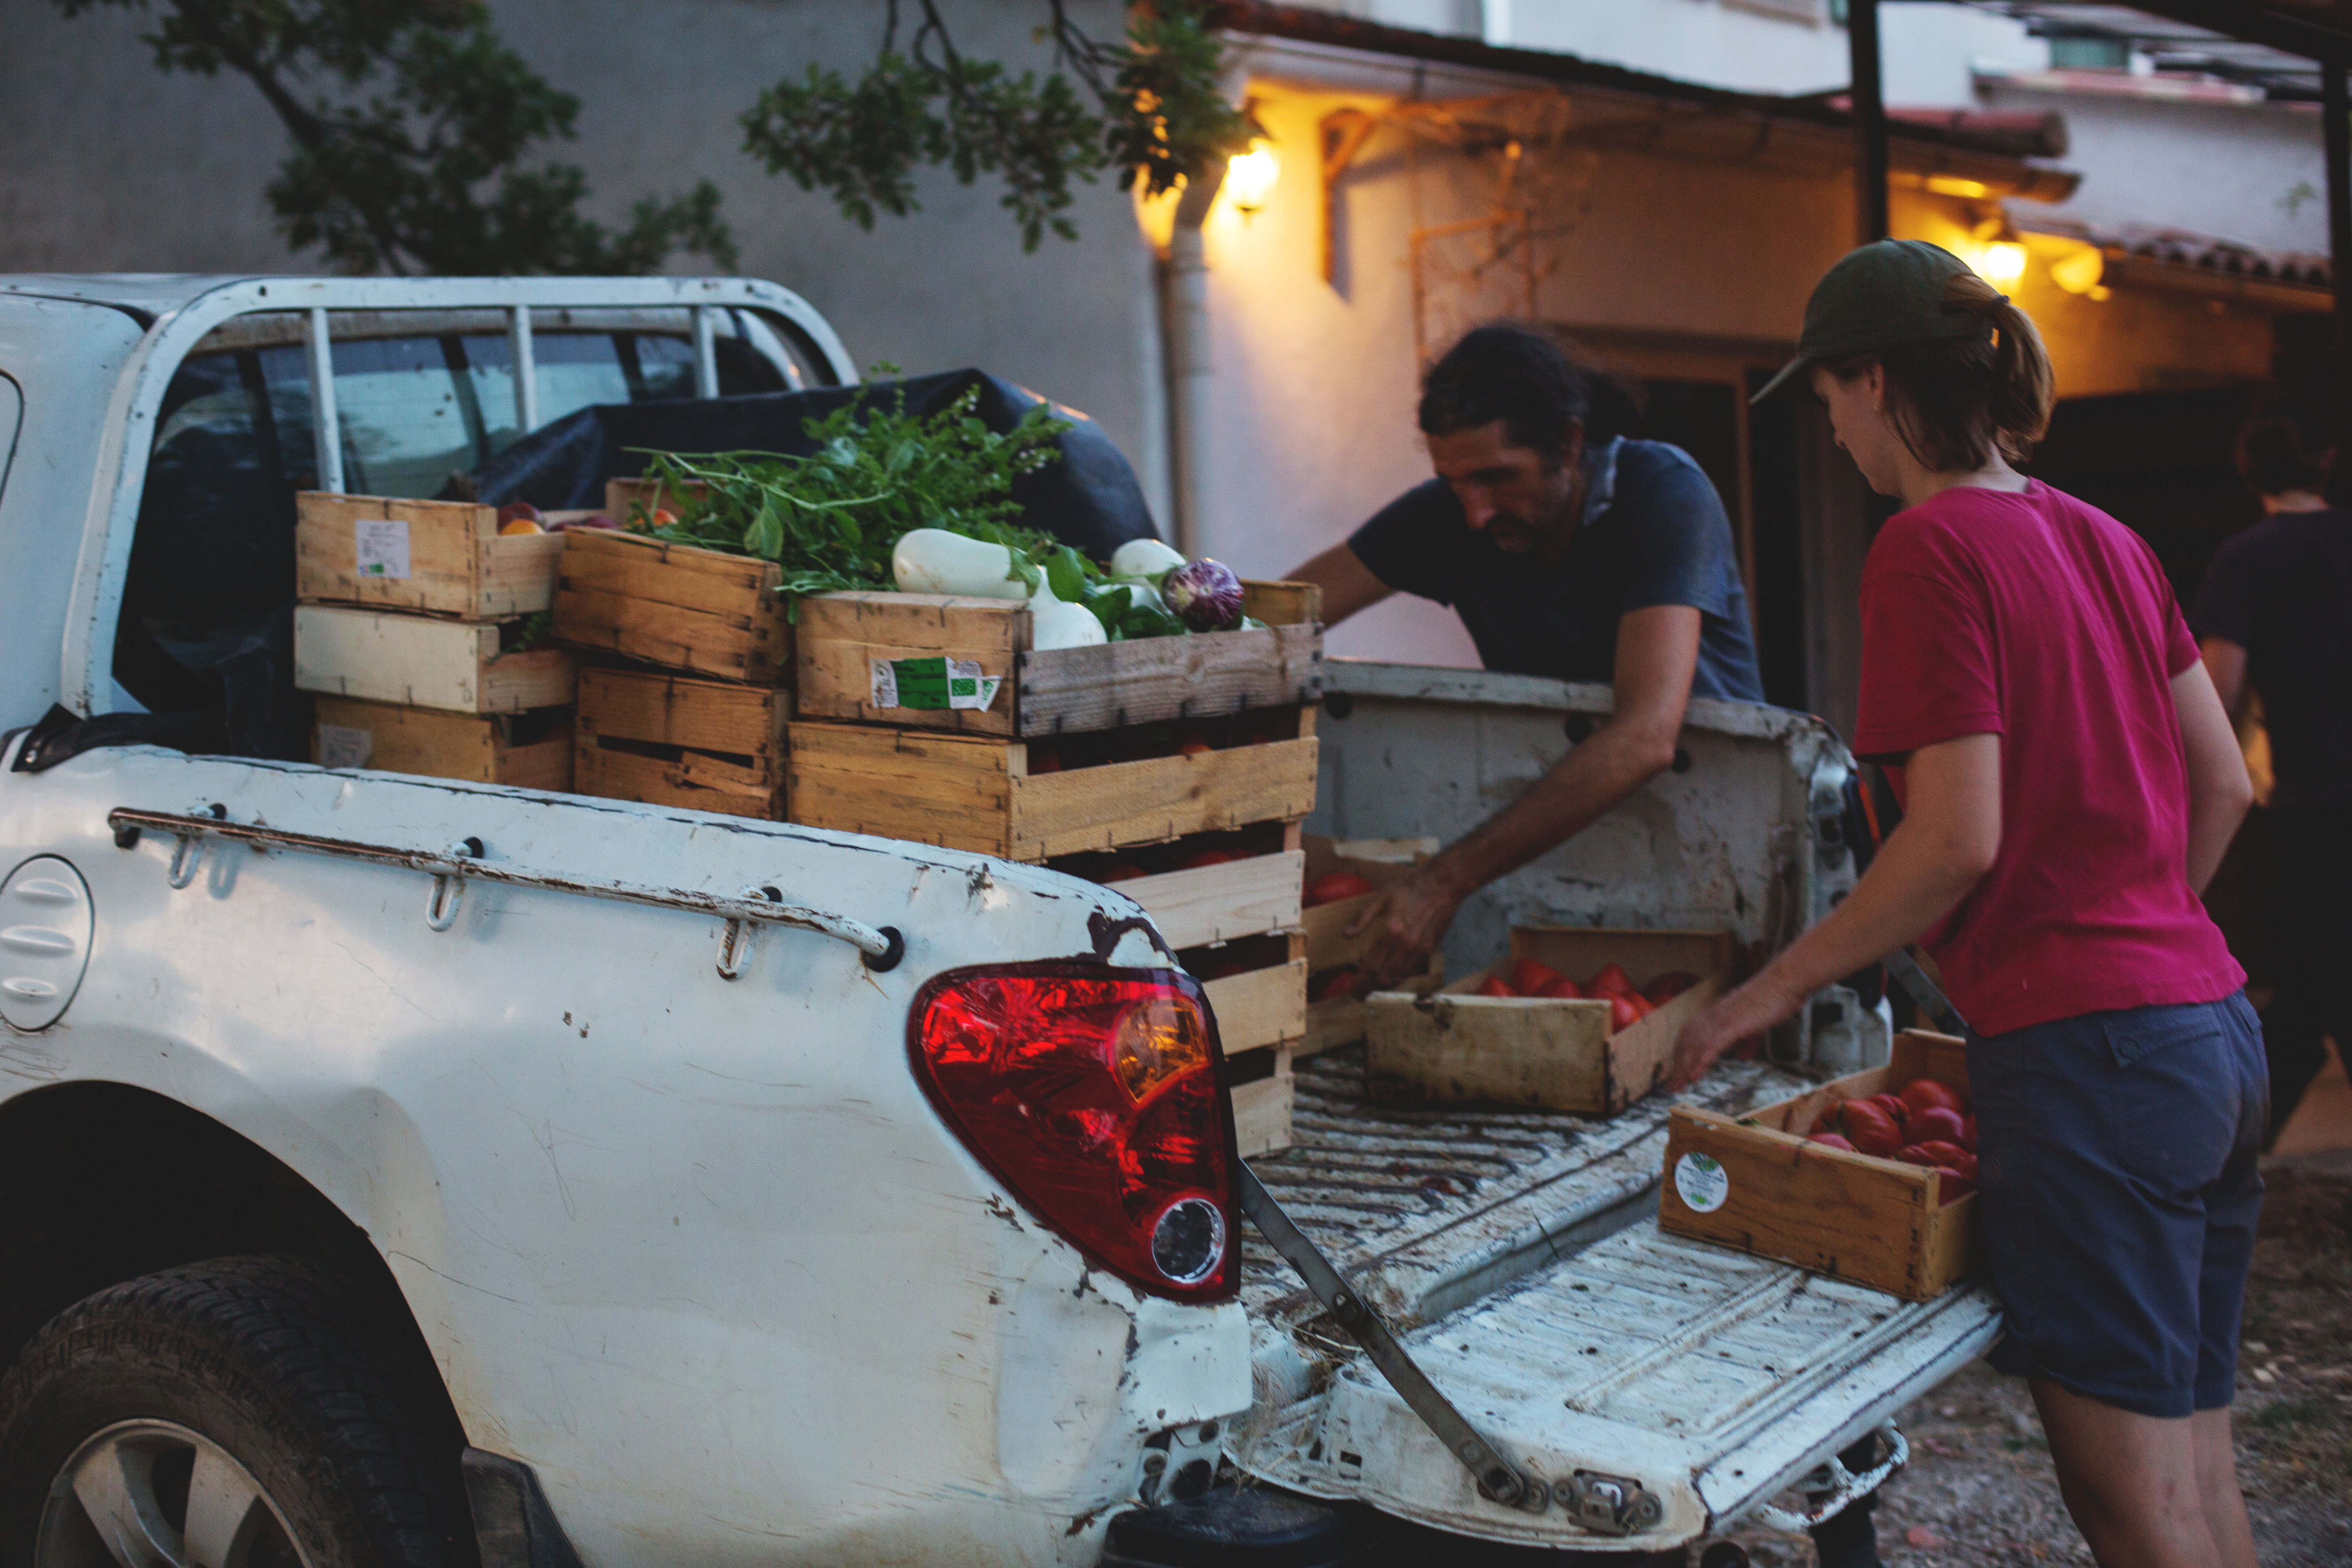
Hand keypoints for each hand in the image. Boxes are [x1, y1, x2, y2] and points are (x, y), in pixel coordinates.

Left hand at [1345, 868, 1462, 995]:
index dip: (1359, 984)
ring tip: (1372, 986)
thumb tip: (1346, 935)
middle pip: (1384, 978)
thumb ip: (1362, 918)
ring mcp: (1419, 949)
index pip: (1370, 967)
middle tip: (1359, 993)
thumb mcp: (1381, 897)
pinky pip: (1412, 971)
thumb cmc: (1410, 887)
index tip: (1351, 992)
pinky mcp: (1430, 949)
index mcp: (1390, 932)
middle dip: (1369, 989)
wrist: (1442, 884)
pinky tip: (1391, 974)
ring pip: (1399, 978)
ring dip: (1384, 985)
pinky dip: (1399, 977)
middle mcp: (1405, 945)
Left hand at [1664, 976, 1790, 1092]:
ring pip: (1695, 1047)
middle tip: (1672, 1086)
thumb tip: (1743, 1056)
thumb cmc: (1773, 1000)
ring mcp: (1721, 1019)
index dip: (1682, 1054)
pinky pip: (1710, 1046)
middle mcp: (1713, 1015)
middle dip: (1678, 1066)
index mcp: (1717, 1013)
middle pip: (1687, 1043)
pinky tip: (1693, 1076)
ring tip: (1677, 1087)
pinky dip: (1700, 1062)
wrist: (1784, 982)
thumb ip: (1747, 1041)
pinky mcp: (1732, 1025)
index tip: (1677, 1070)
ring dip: (1684, 1068)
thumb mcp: (1756, 1025)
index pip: (1690, 1035)